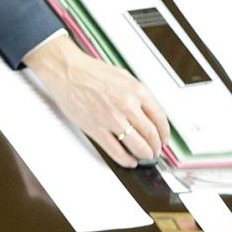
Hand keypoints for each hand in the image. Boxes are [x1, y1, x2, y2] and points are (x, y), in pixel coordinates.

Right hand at [24, 33, 169, 166]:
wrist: (67, 71)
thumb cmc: (90, 72)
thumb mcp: (123, 77)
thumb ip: (138, 95)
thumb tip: (149, 112)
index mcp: (137, 91)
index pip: (160, 118)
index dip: (164, 133)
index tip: (163, 138)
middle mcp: (127, 105)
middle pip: (151, 134)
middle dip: (156, 146)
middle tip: (155, 150)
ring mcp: (112, 119)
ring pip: (138, 145)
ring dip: (145, 154)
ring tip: (145, 156)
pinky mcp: (97, 129)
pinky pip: (116, 151)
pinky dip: (126, 159)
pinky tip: (129, 160)